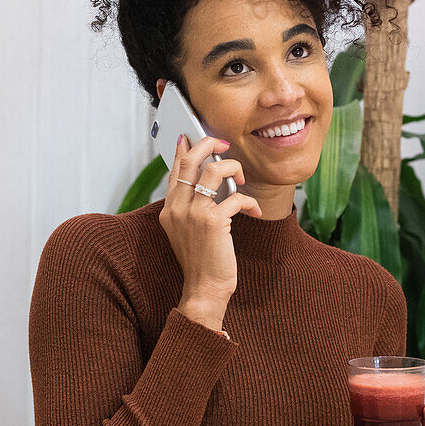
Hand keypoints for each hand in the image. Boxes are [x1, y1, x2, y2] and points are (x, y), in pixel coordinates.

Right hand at [159, 133, 262, 315]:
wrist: (204, 287)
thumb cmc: (201, 260)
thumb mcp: (187, 230)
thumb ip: (190, 206)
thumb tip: (204, 182)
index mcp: (169, 209)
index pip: (175, 170)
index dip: (184, 150)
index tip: (191, 137)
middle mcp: (177, 208)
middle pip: (191, 161)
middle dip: (208, 145)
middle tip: (223, 145)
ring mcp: (194, 214)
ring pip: (214, 171)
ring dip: (233, 169)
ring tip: (242, 179)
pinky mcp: (213, 221)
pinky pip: (236, 197)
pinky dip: (250, 201)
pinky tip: (255, 209)